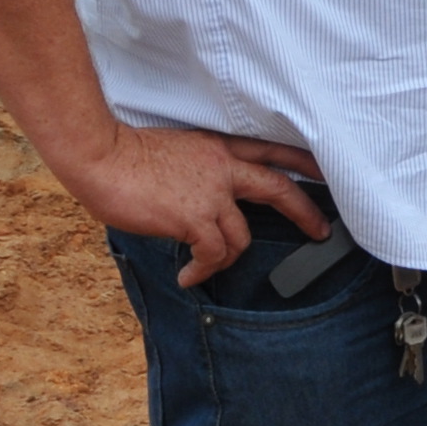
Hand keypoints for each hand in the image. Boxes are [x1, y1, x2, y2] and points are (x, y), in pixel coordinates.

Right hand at [63, 125, 333, 287]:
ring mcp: (212, 192)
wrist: (99, 155)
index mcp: (219, 148)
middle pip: (280, 188)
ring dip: (225, 258)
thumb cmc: (123, 155)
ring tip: (203, 267)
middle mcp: (223, 167)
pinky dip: (202, 271)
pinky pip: (213, 255)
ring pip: (242, 237)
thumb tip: (201, 205)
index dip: (304, 162)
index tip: (326, 173)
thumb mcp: (174, 153)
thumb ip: (198, 173)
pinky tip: (187, 277)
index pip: (272, 151)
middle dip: (305, 212)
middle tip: (320, 231)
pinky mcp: (195, 217)